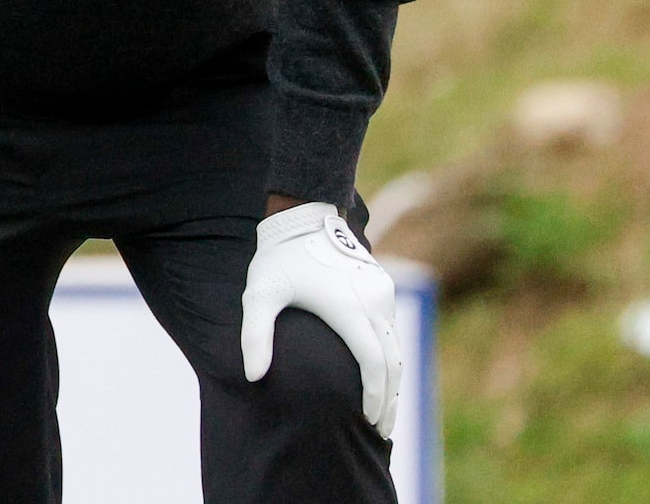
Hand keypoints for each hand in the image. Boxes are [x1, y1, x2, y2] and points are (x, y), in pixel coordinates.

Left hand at [242, 200, 401, 438]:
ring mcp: (382, 294)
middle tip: (382, 432)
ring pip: (397, 348)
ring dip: (394, 381)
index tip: (370, 422)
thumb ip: (254, 336)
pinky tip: (381, 376)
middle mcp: (373, 302)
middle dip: (390, 400)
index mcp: (348, 308)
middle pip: (393, 363)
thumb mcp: (258, 295)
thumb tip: (252, 377)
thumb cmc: (277, 260)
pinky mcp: (383, 287)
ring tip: (384, 411)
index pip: (373, 364)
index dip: (375, 397)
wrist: (301, 216)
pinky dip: (391, 358)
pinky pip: (392, 331)